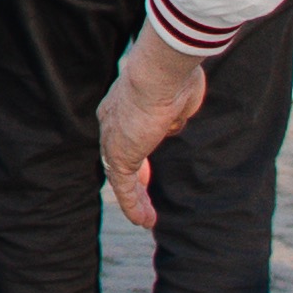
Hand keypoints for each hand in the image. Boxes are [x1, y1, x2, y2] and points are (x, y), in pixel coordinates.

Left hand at [95, 26, 209, 222]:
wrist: (159, 72)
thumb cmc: (173, 76)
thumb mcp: (178, 98)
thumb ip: (174, 114)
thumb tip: (173, 124)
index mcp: (125, 105)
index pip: (128, 133)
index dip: (137, 149)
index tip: (147, 163)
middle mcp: (113, 122)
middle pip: (121, 156)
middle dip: (133, 177)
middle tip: (143, 191)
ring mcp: (114, 140)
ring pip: (121, 177)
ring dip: (135, 199)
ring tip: (146, 218)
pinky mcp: (119, 157)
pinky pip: (123, 188)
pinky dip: (133, 205)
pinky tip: (144, 220)